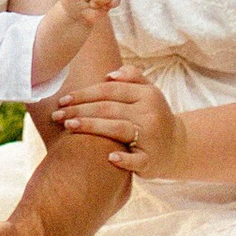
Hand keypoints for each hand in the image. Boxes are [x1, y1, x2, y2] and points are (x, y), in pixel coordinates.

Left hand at [55, 68, 188, 176]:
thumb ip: (132, 76)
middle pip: (109, 109)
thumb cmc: (154, 115)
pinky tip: (109, 157)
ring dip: (92, 127)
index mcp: (147, 95)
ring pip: (118, 129)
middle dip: (80, 110)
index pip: (110, 90)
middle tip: (57, 115)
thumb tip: (109, 75)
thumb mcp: (149, 91)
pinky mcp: (151, 160)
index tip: (63, 100)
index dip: (84, 94)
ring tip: (69, 126)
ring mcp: (151, 138)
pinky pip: (137, 160)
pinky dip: (124, 159)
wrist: (178, 146)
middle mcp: (150, 114)